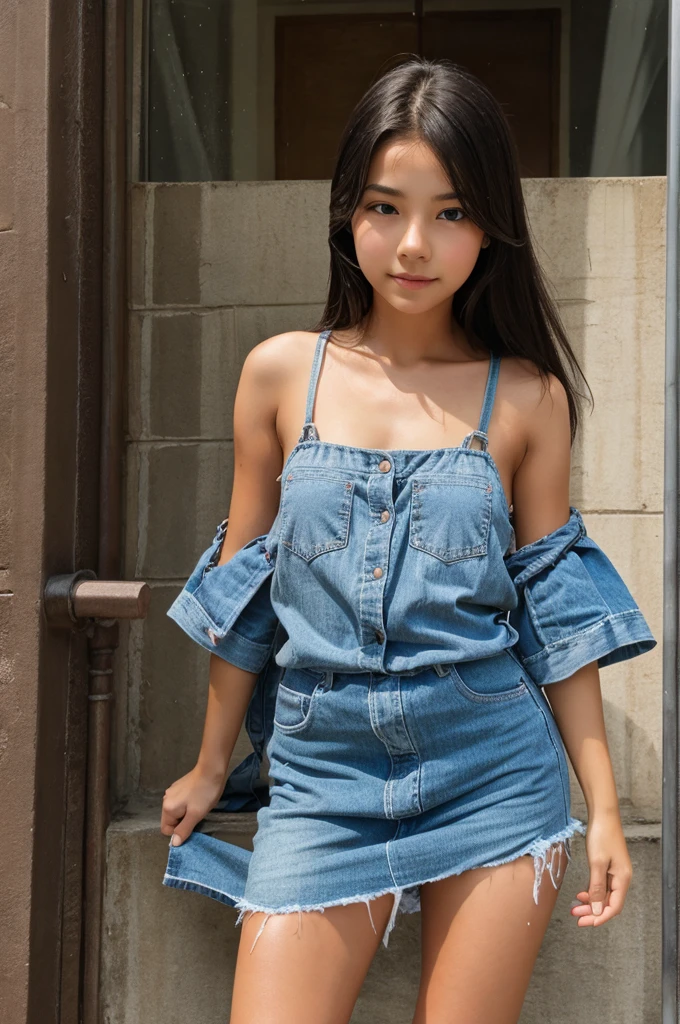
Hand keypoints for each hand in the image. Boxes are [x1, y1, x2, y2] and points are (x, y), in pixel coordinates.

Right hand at [160, 762, 227, 846]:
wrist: (212, 769)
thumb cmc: (204, 793)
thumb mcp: (195, 815)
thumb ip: (183, 830)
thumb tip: (174, 843)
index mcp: (167, 808)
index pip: (166, 829)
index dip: (179, 831)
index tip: (192, 825)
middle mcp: (166, 799)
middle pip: (171, 820)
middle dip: (183, 821)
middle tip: (197, 815)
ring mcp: (172, 791)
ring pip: (177, 811)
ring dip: (187, 813)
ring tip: (199, 806)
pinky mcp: (179, 786)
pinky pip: (181, 802)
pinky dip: (188, 804)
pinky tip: (198, 798)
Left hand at [570, 811, 631, 926]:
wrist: (603, 815)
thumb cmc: (602, 836)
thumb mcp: (597, 863)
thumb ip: (596, 887)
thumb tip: (597, 909)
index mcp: (622, 879)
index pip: (613, 907)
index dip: (600, 917)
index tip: (586, 923)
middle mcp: (621, 878)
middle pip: (608, 903)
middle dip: (592, 912)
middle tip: (576, 918)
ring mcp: (614, 873)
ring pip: (603, 895)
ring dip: (590, 903)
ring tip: (575, 908)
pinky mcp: (607, 867)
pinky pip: (600, 886)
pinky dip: (591, 892)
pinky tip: (581, 895)